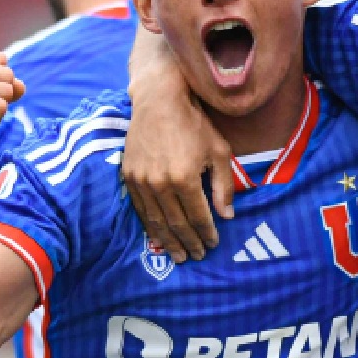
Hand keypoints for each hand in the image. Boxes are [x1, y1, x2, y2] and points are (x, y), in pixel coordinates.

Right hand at [122, 66, 232, 262]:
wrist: (159, 101)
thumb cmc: (194, 124)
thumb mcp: (218, 151)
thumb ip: (224, 186)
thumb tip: (227, 216)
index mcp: (185, 178)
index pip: (199, 216)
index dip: (207, 233)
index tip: (214, 243)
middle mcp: (161, 183)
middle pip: (177, 223)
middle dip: (189, 242)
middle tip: (198, 256)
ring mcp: (142, 181)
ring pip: (156, 221)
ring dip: (168, 241)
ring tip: (179, 255)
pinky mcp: (129, 176)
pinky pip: (141, 209)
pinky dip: (151, 225)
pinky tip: (159, 235)